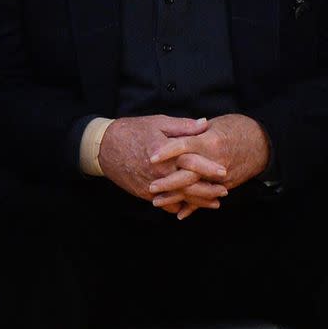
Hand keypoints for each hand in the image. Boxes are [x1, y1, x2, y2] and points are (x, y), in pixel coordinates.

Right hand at [98, 114, 227, 206]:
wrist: (103, 146)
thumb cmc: (132, 130)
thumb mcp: (158, 122)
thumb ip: (183, 126)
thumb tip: (205, 123)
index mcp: (165, 154)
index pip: (192, 162)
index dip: (209, 168)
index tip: (224, 172)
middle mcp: (159, 173)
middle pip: (189, 185)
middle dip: (208, 190)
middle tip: (224, 191)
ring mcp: (151, 185)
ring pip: (179, 198)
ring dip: (197, 201)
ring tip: (214, 203)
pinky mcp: (143, 193)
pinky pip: (164, 203)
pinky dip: (178, 205)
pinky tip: (189, 206)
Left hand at [148, 113, 270, 219]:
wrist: (264, 142)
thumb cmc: (238, 128)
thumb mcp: (216, 123)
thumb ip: (194, 130)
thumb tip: (174, 134)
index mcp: (210, 142)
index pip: (184, 146)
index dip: (167, 151)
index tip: (151, 157)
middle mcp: (215, 162)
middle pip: (188, 174)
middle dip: (168, 183)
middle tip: (150, 187)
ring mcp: (222, 177)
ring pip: (195, 190)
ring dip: (175, 197)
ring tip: (156, 202)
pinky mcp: (226, 185)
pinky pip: (207, 197)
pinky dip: (193, 207)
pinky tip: (179, 213)